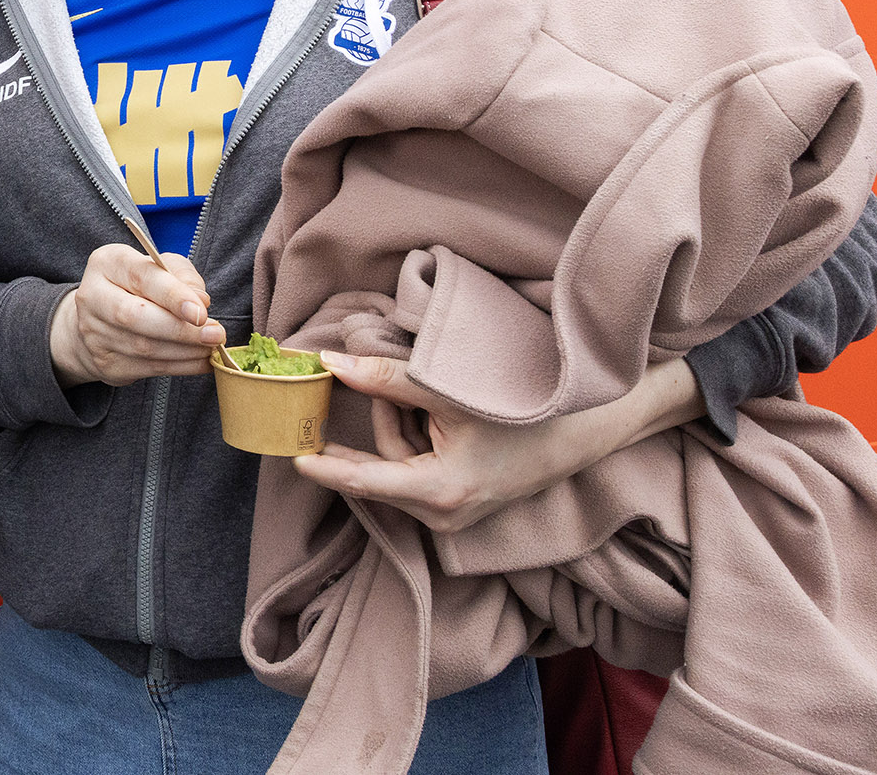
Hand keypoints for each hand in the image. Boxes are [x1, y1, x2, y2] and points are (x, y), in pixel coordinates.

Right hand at [49, 244, 227, 386]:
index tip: (202, 312)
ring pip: (144, 347)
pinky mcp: (104, 363)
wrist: (100, 320)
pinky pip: (147, 368)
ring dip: (186, 350)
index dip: (173, 296)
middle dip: (181, 329)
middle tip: (215, 334)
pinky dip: (181, 367)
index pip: (141, 277)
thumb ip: (183, 276)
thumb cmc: (138, 287)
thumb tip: (201, 301)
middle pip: (135, 317)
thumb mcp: (161, 267)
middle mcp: (93, 297)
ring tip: (212, 347)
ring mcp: (94, 334)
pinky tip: (200, 360)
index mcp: (107, 264)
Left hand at [291, 351, 705, 531]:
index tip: (292, 458)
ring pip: (400, 466)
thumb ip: (385, 379)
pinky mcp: (463, 503)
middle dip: (376, 425)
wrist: (584, 428)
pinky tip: (433, 411)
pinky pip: (418, 470)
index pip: (365, 483)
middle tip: (358, 387)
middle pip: (381, 469)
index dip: (326, 468)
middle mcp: (444, 514)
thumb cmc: (520, 408)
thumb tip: (331, 363)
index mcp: (440, 492)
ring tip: (425, 395)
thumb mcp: (447, 390)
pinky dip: (416, 438)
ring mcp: (456, 513)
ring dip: (398, 427)